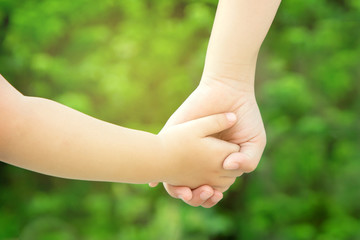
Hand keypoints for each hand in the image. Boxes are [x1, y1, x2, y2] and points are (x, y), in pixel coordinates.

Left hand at [151, 78, 265, 206]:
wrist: (230, 91)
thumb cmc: (245, 118)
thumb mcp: (254, 142)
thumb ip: (248, 160)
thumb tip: (229, 168)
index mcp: (218, 163)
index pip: (211, 188)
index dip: (210, 197)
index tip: (214, 195)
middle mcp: (200, 159)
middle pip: (192, 187)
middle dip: (195, 196)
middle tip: (201, 193)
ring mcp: (186, 148)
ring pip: (175, 177)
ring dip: (178, 189)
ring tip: (187, 191)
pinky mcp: (174, 135)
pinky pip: (163, 156)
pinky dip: (160, 172)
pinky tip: (160, 180)